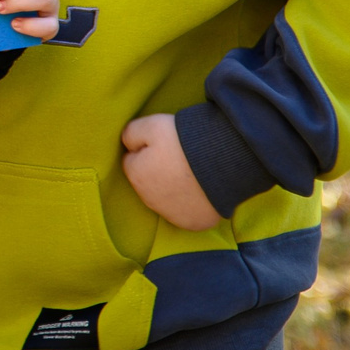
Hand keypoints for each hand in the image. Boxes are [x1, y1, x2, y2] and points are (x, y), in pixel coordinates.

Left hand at [120, 114, 223, 230]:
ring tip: (194, 172)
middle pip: (150, 182)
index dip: (148, 150)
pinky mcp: (192, 223)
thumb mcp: (152, 125)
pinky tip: (202, 190)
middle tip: (181, 158)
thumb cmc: (184, 141)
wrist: (222, 162)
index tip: (165, 145)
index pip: (133, 160)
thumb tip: (127, 144)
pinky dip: (192, 203)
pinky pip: (188, 213)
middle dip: (160, 171)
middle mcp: (149, 200)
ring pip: (167, 199)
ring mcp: (171, 215)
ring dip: (175, 188)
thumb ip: (131, 133)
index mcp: (136, 175)